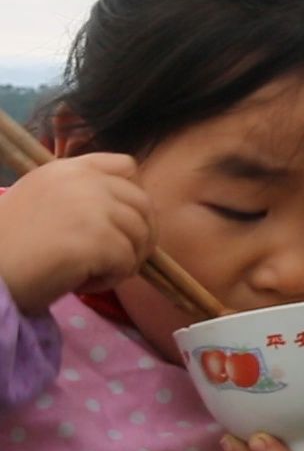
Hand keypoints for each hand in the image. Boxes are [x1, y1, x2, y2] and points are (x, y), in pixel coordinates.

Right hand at [0, 154, 154, 312]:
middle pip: (143, 203)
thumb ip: (78, 194)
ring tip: (92, 273)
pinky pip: (128, 262)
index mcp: (68, 168)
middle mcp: (84, 180)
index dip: (133, 196)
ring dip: (125, 260)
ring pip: (141, 234)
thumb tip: (124, 209)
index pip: (127, 166)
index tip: (121, 222)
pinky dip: (112, 279)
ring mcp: (93, 207)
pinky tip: (83, 284)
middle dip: (139, 235)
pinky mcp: (98, 238)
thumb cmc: (9, 248)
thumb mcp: (40, 200)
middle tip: (117, 260)